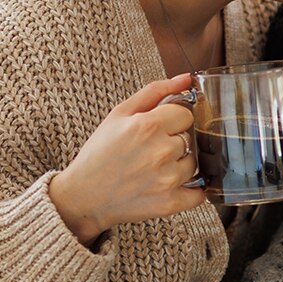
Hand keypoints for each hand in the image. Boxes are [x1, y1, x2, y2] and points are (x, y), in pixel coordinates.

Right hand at [49, 74, 205, 246]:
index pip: (186, 114)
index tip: (159, 129)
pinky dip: (193, 190)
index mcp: (148, 126)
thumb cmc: (99, 153)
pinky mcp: (170, 203)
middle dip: (175, 142)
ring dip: (181, 165)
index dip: (173, 121)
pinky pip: (200, 193)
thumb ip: (155, 91)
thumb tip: (187, 79)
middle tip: (152, 150)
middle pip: (190, 138)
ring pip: (194, 163)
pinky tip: (173, 185)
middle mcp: (161, 152)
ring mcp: (167, 179)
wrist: (82, 197)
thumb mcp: (119, 114)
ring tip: (156, 168)